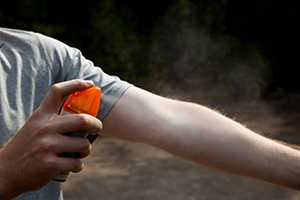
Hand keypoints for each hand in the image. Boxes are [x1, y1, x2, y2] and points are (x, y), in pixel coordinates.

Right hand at [0, 80, 101, 198]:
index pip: (58, 91)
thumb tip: (84, 116)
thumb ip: (54, 120)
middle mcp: (44, 128)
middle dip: (96, 125)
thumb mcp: (35, 126)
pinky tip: (71, 165)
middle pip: (82, 120)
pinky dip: (78, 165)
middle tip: (97, 128)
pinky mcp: (49, 164)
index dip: (76, 84)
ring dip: (86, 150)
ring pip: (84, 144)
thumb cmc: (27, 147)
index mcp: (41, 116)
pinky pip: (77, 163)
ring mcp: (47, 146)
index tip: (90, 84)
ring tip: (79, 152)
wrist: (5, 172)